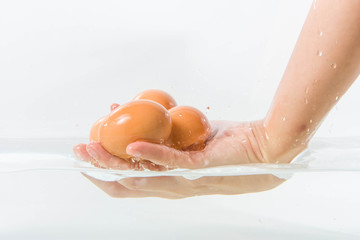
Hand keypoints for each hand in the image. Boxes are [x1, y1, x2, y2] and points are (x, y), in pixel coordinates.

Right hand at [74, 120, 299, 197]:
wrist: (265, 149)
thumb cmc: (230, 145)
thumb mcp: (193, 139)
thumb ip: (172, 135)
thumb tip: (152, 113)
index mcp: (171, 180)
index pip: (131, 183)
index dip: (106, 171)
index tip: (89, 155)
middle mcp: (174, 186)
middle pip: (127, 184)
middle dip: (100, 169)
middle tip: (80, 154)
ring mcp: (185, 179)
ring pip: (141, 175)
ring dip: (114, 161)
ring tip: (92, 148)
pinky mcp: (198, 167)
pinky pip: (169, 162)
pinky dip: (149, 152)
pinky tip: (131, 144)